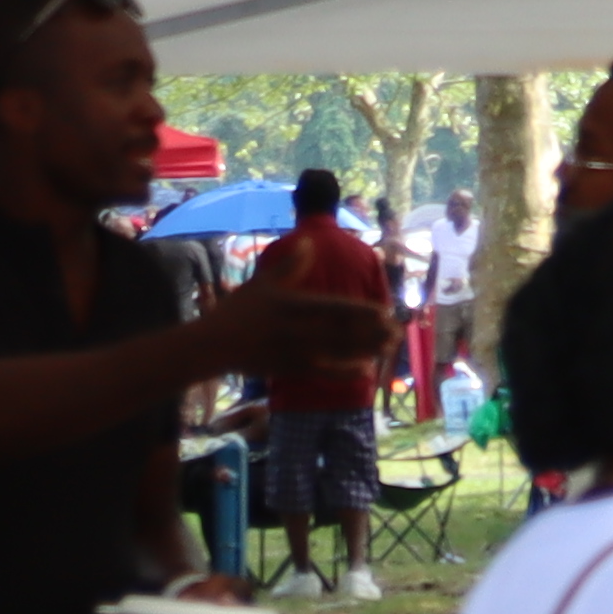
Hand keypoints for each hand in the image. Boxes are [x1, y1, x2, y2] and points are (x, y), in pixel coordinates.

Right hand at [208, 279, 393, 390]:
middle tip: (398, 330)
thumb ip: (289, 264)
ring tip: (389, 346)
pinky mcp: (292, 370)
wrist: (214, 345)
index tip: (384, 310)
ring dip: (367, 350)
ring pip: (338, 353)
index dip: (362, 311)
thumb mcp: (263, 282)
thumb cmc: (240, 311)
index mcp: (292, 304)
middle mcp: (297, 329)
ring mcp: (295, 352)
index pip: (334, 308)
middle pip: (343, 332)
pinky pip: (325, 372)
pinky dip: (346, 371)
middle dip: (372, 332)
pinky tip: (366, 369)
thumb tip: (308, 241)